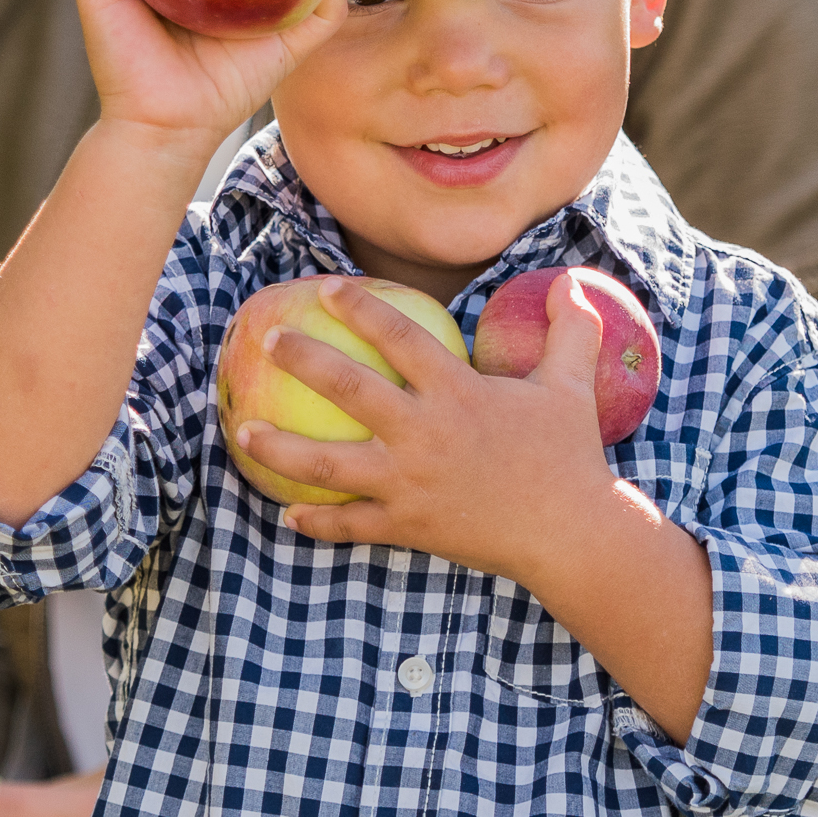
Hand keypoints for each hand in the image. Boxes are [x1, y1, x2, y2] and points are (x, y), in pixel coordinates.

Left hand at [241, 285, 623, 586]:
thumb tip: (573, 281)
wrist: (571, 536)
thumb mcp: (572, 386)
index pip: (397, 337)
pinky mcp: (407, 527)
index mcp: (457, 393)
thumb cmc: (569, 457)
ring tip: (244, 431)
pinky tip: (287, 516)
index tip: (325, 287)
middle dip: (303, 359)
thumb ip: (570, 329)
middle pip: (348, 390)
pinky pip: (351, 525)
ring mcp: (409, 485)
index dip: (358, 307)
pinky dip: (317, 523)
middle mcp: (424, 434)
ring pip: (328, 465)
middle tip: (269, 339)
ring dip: (280, 448)